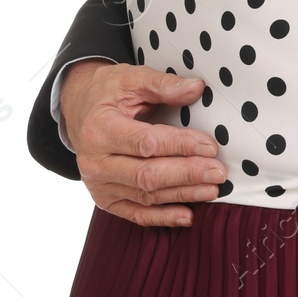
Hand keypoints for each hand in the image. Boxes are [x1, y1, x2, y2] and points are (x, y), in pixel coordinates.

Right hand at [61, 59, 224, 226]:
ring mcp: (98, 184)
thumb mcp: (132, 78)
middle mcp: (94, 162)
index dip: (180, 145)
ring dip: (182, 195)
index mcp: (99, 129)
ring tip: (212, 190)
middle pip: (147, 175)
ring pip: (145, 195)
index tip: (210, 146)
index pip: (146, 143)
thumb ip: (164, 85)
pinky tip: (188, 216)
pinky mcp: (105, 199)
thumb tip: (196, 88)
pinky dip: (162, 217)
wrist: (79, 110)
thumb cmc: (108, 92)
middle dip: (187, 174)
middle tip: (218, 172)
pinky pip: (134, 213)